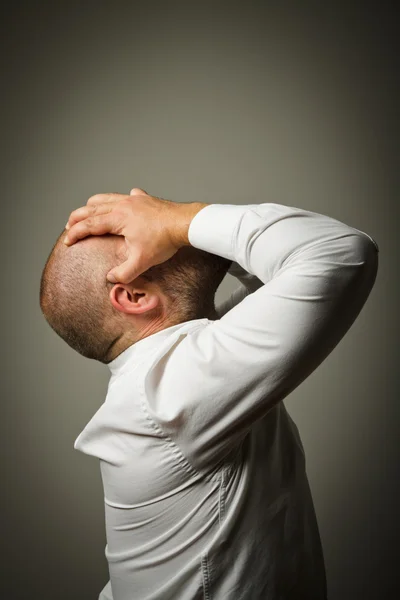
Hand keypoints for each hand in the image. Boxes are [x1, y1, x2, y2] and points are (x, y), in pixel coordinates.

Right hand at [64, 188, 206, 282]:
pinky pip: (126, 195)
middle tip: (69, 226)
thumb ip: (124, 273)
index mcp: (117, 218)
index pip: (89, 225)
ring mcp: (133, 199)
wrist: (184, 223)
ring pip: (105, 198)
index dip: (75, 233)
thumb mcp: (142, 262)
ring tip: (87, 212)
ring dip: (92, 205)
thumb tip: (110, 278)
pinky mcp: (145, 198)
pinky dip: (119, 199)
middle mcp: (121, 205)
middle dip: (77, 217)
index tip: (67, 241)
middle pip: (91, 208)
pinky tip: (124, 202)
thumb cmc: (164, 241)